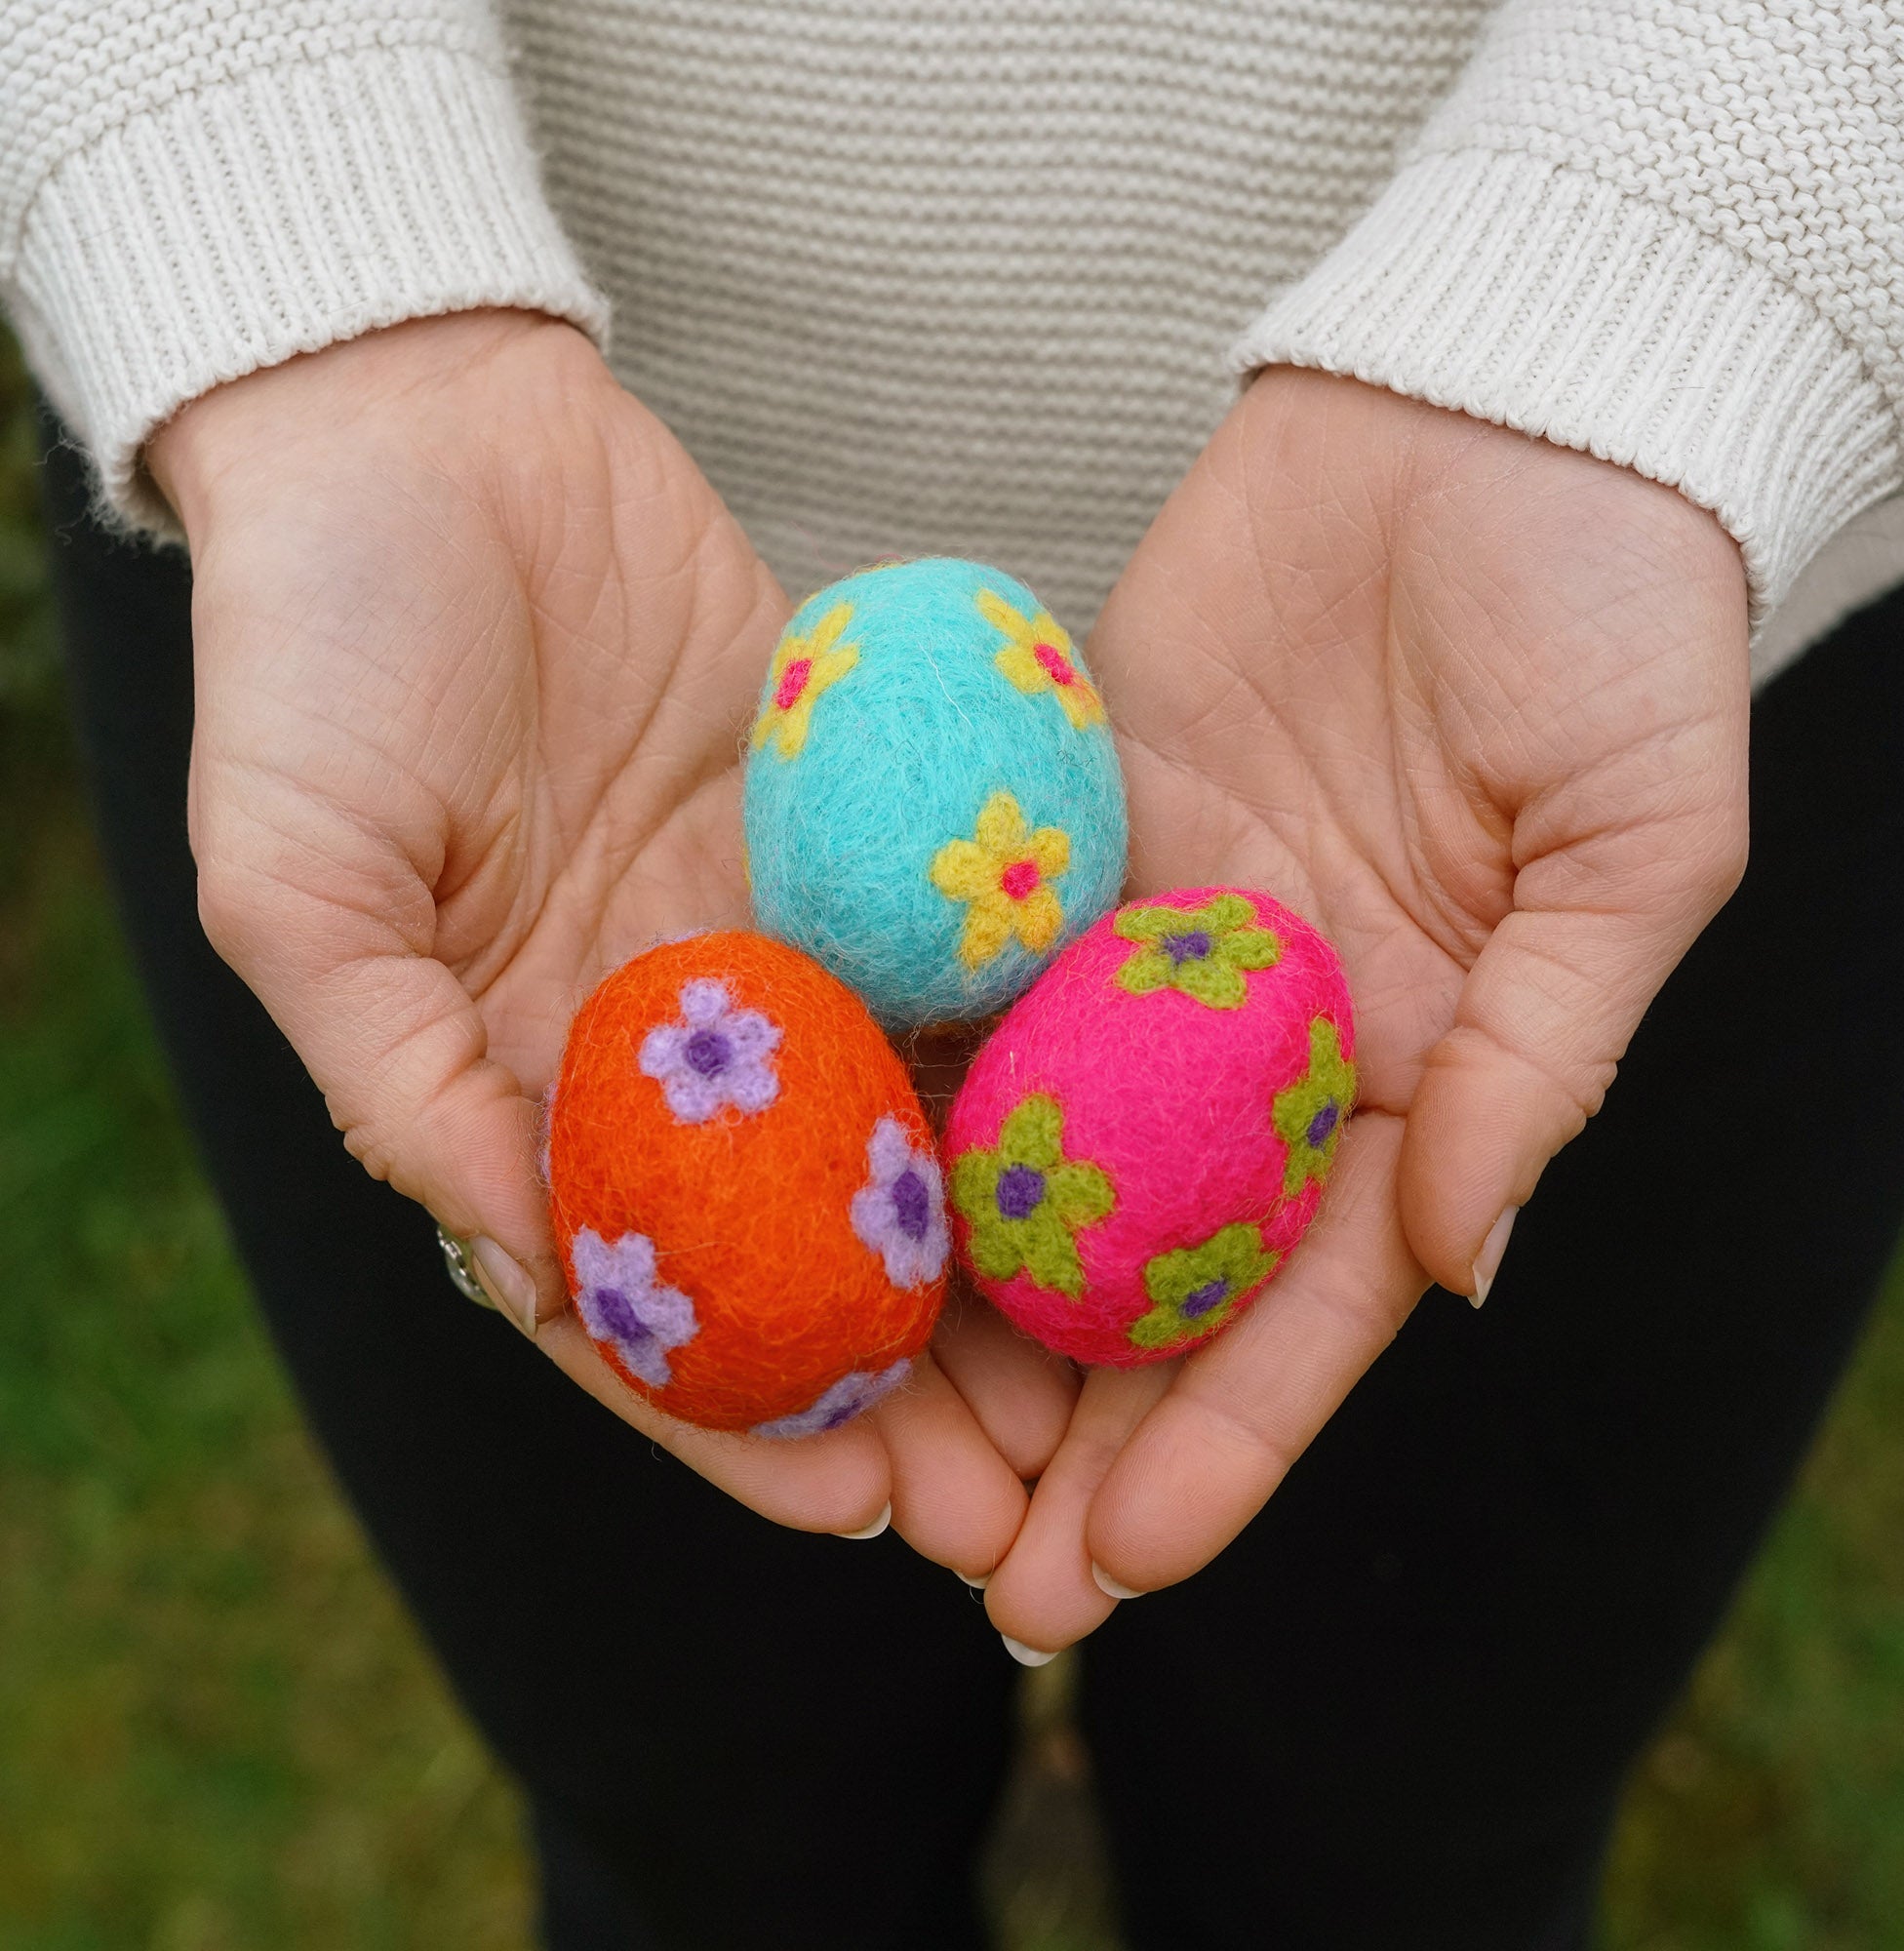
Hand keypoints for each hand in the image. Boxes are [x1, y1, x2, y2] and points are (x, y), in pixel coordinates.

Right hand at [150, 311, 1070, 1567]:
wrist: (429, 434)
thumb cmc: (320, 648)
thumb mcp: (297, 879)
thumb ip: (399, 1075)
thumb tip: (526, 1261)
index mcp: (528, 1082)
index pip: (646, 1297)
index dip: (745, 1417)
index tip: (864, 1514)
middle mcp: (671, 1040)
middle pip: (806, 1249)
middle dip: (915, 1385)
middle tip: (1039, 1500)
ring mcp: (778, 947)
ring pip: (907, 1137)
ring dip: (1003, 1265)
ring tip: (1116, 1382)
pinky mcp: (861, 847)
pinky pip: (959, 967)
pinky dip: (1034, 1062)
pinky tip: (1133, 1148)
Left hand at [985, 367, 1750, 1649]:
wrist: (1487, 418)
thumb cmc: (1613, 623)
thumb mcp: (1636, 846)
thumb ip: (1542, 1053)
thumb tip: (1453, 1265)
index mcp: (1416, 1066)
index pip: (1309, 1299)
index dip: (1222, 1442)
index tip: (1119, 1566)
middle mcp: (1267, 1038)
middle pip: (1153, 1269)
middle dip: (1071, 1430)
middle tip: (965, 1577)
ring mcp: (1153, 949)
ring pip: (1043, 1156)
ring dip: (965, 1303)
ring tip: (864, 1440)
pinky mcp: (1065, 846)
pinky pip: (975, 982)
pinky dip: (910, 1091)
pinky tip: (815, 1194)